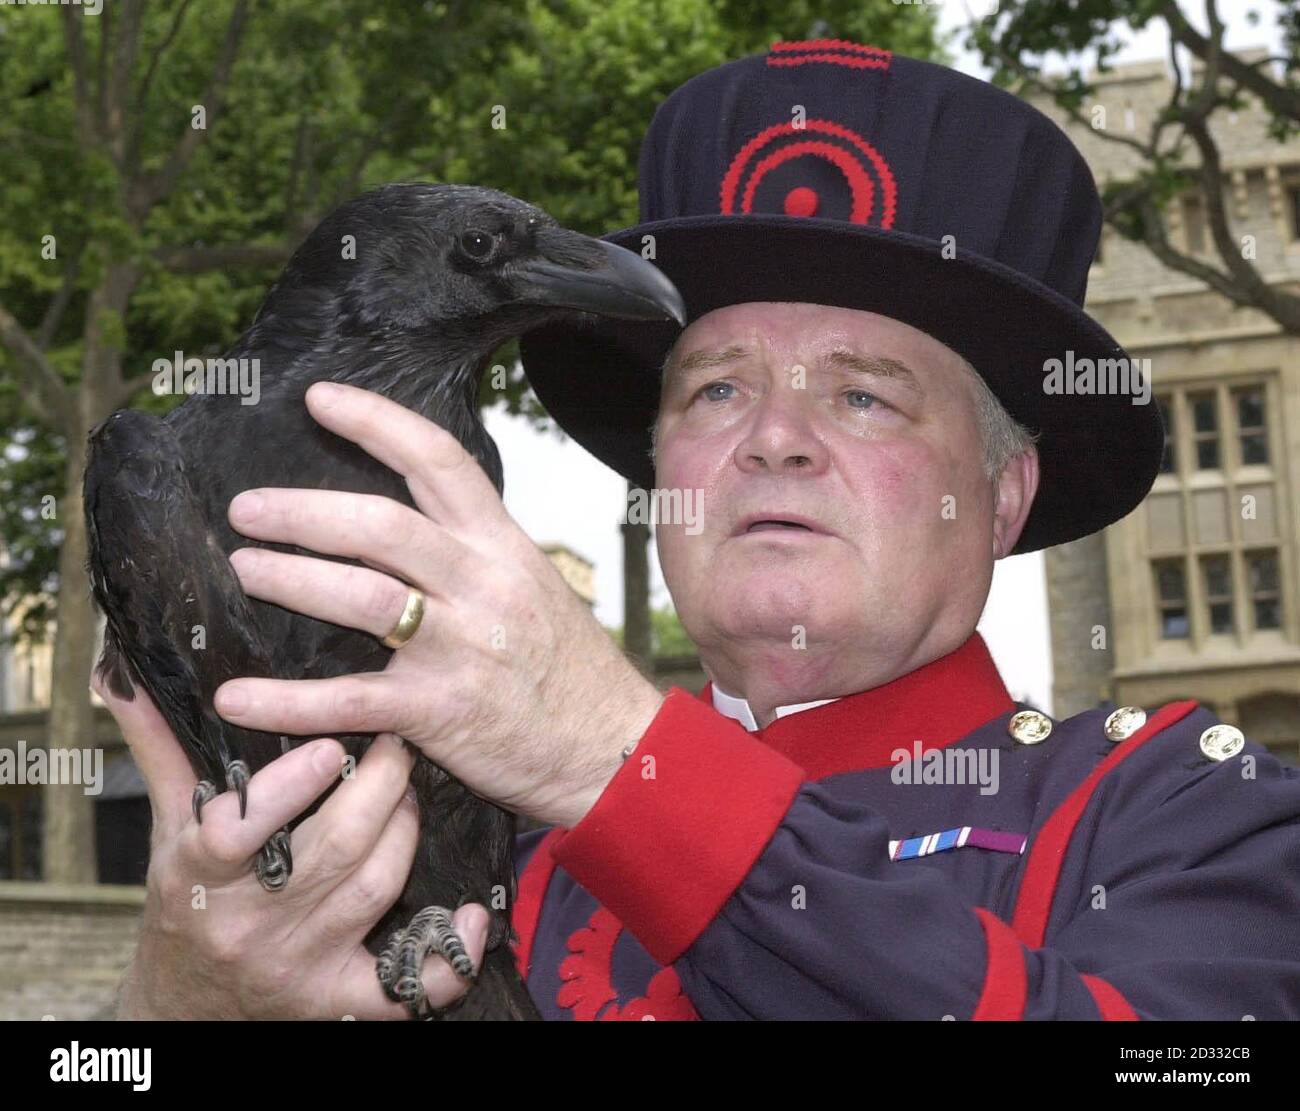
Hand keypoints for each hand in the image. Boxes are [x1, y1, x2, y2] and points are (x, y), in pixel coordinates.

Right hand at [96, 670, 489, 1018]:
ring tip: (411, 794)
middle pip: (334, 850)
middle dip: (379, 789)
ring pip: (375, 889)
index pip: (239, 831)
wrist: (184, 1009)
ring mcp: (299, 965)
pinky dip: (445, 959)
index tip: (329, 746)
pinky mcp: (338, 1003)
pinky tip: (469, 917)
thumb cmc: (183, 901)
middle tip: (395, 746)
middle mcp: (251, 923)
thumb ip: (161, 751)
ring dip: (406, 833)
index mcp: (202, 875)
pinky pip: (404, 989)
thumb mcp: (167, 830)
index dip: (289, 788)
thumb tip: (127, 675)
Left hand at [212, 381, 664, 827]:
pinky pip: (350, 699)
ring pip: (361, 598)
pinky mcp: (440, 711)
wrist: (611, 746)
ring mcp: (461, 647)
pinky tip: (236, 697)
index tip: (319, 399)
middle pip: (382, 525)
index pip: (438, 461)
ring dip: (289, 578)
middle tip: (246, 509)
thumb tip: (395, 528)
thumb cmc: (567, 667)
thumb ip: (471, 553)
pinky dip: (286, 700)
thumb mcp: (532, 586)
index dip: (375, 422)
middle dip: (302, 511)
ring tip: (243, 570)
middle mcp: (482, 584)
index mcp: (503, 545)